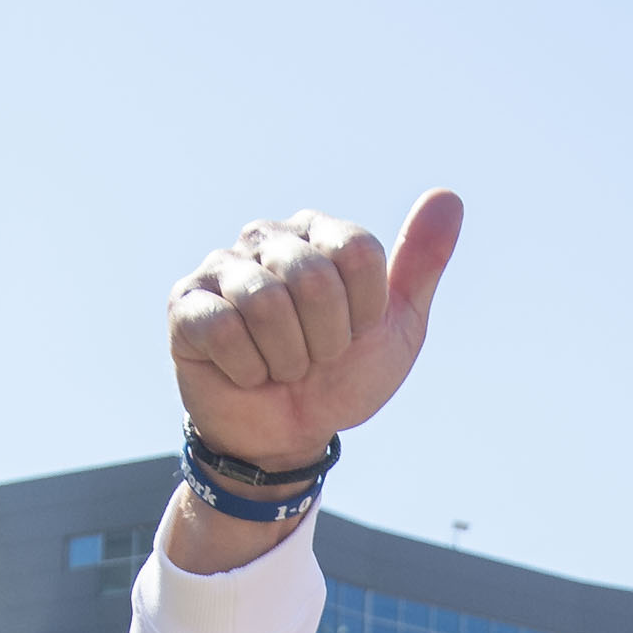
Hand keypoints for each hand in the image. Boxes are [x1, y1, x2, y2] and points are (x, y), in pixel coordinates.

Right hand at [168, 192, 462, 471]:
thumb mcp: (396, 326)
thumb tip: (447, 197)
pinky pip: (224, 329)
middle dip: (325, 340)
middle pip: (313, 277)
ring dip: (286, 359)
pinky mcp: (185, 304)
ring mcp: (221, 268)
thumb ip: (420, 263)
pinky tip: (246, 373)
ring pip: (265, 304)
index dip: (364, 311)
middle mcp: (266, 237)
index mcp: (319, 233)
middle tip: (314, 358)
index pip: (357, 253)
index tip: (353, 334)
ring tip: (281, 368)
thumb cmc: (340, 376)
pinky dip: (247, 369)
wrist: (286, 435)